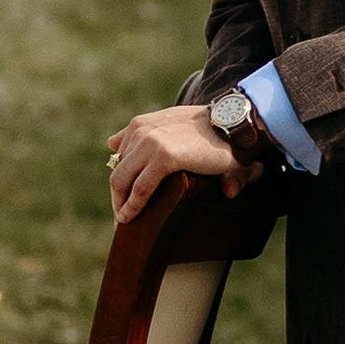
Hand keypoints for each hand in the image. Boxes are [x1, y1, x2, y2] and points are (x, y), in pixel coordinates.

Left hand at [107, 103, 255, 220]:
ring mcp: (150, 142)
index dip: (121, 181)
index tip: (123, 198)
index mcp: (141, 124)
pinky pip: (140, 188)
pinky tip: (130, 217)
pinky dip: (133, 206)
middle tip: (123, 215)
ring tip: (125, 221)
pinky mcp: (164, 157)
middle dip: (118, 196)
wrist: (234, 124)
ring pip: (122, 181)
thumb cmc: (208, 129)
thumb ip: (144, 131)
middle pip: (118, 171)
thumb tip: (109, 143)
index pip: (119, 158)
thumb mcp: (172, 122)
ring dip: (121, 204)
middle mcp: (141, 131)